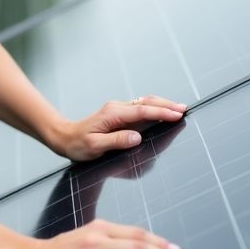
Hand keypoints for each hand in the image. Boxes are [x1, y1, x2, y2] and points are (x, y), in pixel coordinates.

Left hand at [52, 95, 185, 161]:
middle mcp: (117, 108)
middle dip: (167, 104)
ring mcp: (119, 110)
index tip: (177, 114)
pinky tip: (163, 112)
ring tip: (179, 109)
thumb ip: (116, 141)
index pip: (142, 111)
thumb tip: (137, 137)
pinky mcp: (120, 114)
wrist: (65, 138)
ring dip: (163, 105)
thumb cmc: (78, 145)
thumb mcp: (94, 146)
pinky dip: (155, 108)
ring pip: (145, 103)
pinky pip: (141, 108)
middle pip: (146, 102)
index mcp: (113, 114)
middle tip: (185, 109)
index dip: (161, 112)